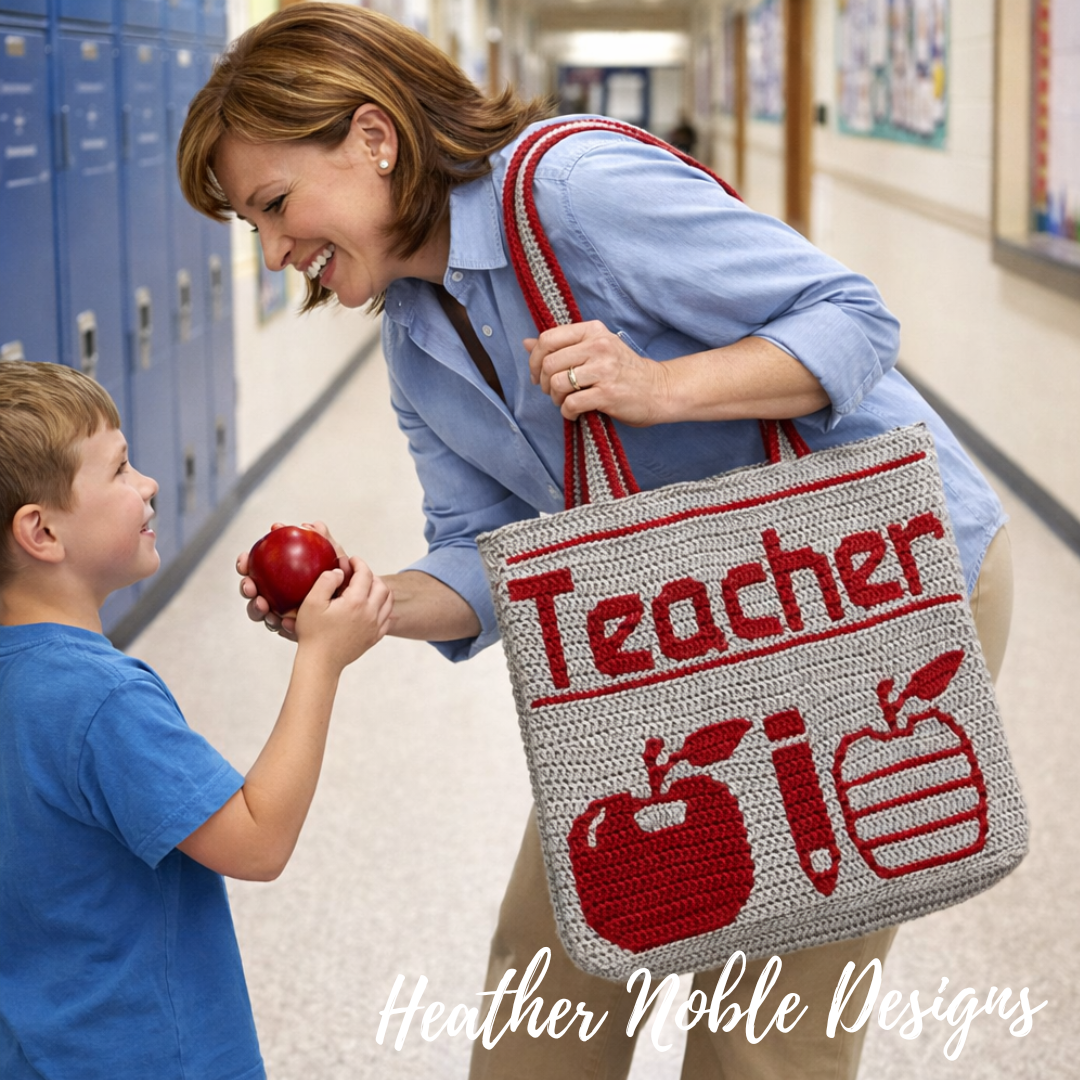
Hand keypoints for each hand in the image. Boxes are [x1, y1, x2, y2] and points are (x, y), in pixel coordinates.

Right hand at [237, 520, 349, 640]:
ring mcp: (276, 612)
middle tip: (250, 586)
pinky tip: (284, 622)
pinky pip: (277, 626)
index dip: (245, 563)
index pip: (253, 566)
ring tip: (264, 606)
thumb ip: (326, 544)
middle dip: (246, 586)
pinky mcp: (285, 628)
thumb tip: (317, 524)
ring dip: (257, 608)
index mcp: (275, 575)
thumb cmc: (341, 585)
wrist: (348, 615)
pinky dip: (279, 624)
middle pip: (250, 589)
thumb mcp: (334, 563)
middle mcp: (271, 594)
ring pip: (258, 610)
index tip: (245, 558)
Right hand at [294, 558, 392, 671]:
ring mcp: (375, 626)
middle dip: (370, 575)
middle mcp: (370, 613)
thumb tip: (340, 572)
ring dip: (379, 589)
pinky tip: (371, 606)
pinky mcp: (374, 637)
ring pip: (388, 601)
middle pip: (381, 585)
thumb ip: (326, 580)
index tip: (352, 560)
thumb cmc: (313, 633)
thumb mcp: (312, 602)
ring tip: (366, 587)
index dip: (359, 563)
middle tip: (357, 573)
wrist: (320, 663)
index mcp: (355, 602)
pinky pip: (387, 618)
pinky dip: (383, 607)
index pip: (365, 574)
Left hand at [526, 321, 670, 425]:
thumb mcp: (595, 349)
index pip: (548, 339)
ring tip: (566, 402)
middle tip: (554, 393)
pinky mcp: (608, 394)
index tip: (538, 375)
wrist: (658, 389)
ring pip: (558, 383)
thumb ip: (562, 346)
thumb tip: (526, 343)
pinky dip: (567, 412)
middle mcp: (598, 346)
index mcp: (593, 331)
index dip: (535, 360)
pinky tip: (575, 413)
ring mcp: (604, 369)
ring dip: (556, 398)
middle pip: (550, 363)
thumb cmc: (624, 371)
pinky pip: (571, 403)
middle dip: (545, 383)